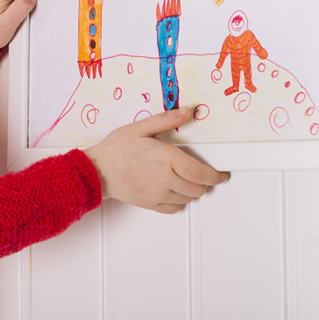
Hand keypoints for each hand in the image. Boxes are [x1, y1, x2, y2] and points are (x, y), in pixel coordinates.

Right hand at [84, 108, 228, 213]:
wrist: (97, 170)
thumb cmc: (115, 149)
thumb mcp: (139, 128)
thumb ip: (165, 120)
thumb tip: (186, 111)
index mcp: (166, 159)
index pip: (200, 173)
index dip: (216, 176)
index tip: (221, 175)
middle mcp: (165, 179)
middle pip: (198, 188)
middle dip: (205, 182)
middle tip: (203, 174)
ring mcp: (158, 194)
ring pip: (188, 198)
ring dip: (192, 190)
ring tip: (186, 180)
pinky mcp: (150, 203)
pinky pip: (174, 208)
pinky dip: (179, 201)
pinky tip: (173, 190)